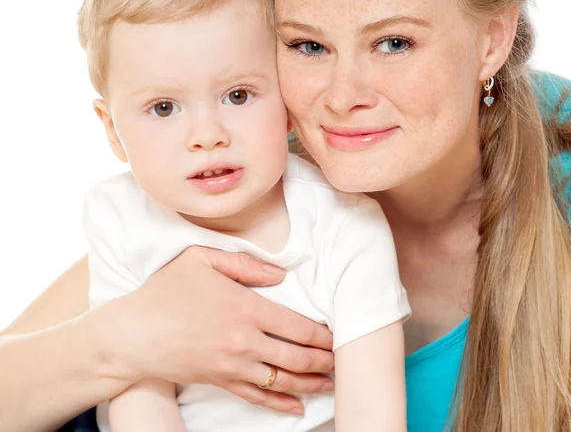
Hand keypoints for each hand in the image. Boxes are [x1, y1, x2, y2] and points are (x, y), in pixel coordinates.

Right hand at [105, 247, 333, 414]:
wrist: (131, 335)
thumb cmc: (166, 291)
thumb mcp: (202, 259)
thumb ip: (245, 264)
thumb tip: (281, 275)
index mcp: (246, 308)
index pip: (298, 326)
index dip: (322, 334)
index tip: (336, 334)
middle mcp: (246, 341)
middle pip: (297, 356)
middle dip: (324, 360)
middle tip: (341, 360)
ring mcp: (233, 366)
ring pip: (283, 380)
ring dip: (311, 383)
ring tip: (330, 382)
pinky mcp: (220, 382)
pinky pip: (258, 398)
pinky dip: (281, 405)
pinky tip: (297, 407)